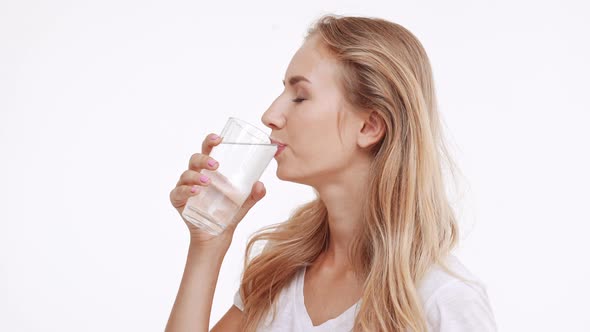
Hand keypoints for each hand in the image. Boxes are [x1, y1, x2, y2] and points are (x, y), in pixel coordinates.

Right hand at [169, 133, 267, 247]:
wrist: (217, 235)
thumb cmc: (228, 213)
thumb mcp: (244, 203)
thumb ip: (254, 194)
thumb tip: (261, 184)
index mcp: (210, 170)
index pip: (208, 150)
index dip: (210, 141)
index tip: (219, 138)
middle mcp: (196, 175)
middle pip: (195, 159)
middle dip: (204, 159)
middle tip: (216, 165)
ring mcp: (185, 187)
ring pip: (186, 174)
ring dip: (196, 176)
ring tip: (208, 182)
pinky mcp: (178, 201)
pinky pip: (178, 192)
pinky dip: (185, 190)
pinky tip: (194, 191)